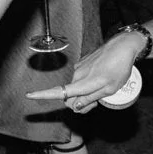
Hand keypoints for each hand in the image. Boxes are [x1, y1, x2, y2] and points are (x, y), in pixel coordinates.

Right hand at [25, 32, 144, 112]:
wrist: (123, 47)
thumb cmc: (119, 68)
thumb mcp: (109, 90)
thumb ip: (90, 98)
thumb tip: (76, 106)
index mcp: (83, 83)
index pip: (59, 92)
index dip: (43, 95)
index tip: (29, 95)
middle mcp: (77, 76)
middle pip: (68, 97)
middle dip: (78, 104)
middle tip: (96, 104)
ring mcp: (79, 69)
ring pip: (74, 89)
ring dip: (83, 95)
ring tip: (101, 92)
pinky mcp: (82, 64)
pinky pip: (78, 80)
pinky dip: (85, 85)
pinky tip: (99, 81)